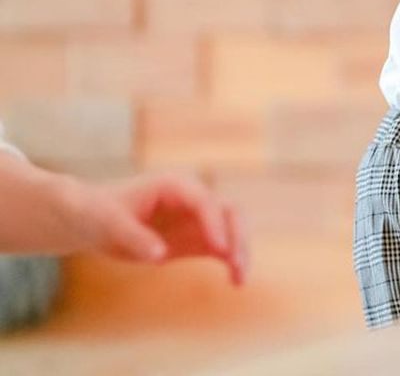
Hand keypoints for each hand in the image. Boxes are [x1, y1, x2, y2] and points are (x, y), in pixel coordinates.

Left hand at [68, 173, 247, 285]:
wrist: (90, 219)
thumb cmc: (97, 213)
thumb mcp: (108, 224)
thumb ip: (134, 237)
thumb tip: (160, 255)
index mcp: (174, 186)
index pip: (204, 201)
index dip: (214, 223)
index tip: (219, 249)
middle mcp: (192, 199)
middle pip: (229, 211)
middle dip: (237, 236)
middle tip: (236, 263)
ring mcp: (196, 219)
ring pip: (232, 229)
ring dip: (240, 250)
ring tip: (239, 279)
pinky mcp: (196, 238)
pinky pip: (222, 248)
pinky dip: (231, 262)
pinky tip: (235, 282)